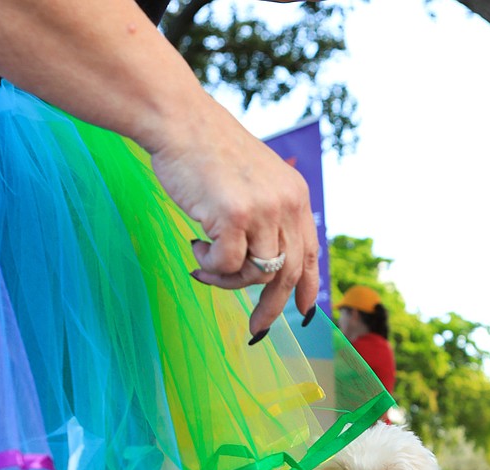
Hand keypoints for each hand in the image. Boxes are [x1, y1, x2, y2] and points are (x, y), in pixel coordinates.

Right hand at [150, 100, 318, 335]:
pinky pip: (227, 265)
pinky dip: (210, 265)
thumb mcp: (252, 182)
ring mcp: (262, 210)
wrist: (180, 121)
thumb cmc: (206, 152)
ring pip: (256, 274)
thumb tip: (263, 264)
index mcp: (295, 195)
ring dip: (227, 280)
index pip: (310, 252)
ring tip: (205, 263)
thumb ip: (265, 216)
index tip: (304, 312)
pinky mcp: (234, 216)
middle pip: (287, 273)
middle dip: (271, 308)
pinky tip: (195, 244)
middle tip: (255, 328)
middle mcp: (286, 203)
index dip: (307, 287)